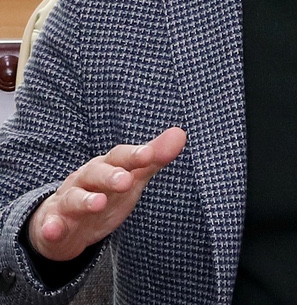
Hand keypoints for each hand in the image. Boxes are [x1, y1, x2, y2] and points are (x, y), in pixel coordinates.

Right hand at [27, 127, 186, 261]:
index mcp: (107, 166)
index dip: (134, 155)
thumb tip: (181, 134)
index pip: (120, 157)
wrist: (66, 219)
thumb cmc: (106, 192)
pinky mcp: (54, 223)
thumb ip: (154, 159)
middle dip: (110, 176)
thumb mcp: (131, 177)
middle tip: (126, 180)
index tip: (149, 155)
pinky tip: (54, 229)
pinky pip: (50, 225)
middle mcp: (86, 178)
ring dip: (85, 200)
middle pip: (97, 173)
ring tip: (98, 203)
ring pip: (74, 197)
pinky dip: (51, 226)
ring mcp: (68, 200)